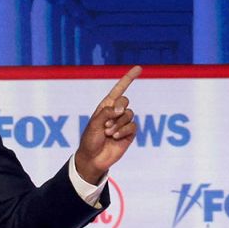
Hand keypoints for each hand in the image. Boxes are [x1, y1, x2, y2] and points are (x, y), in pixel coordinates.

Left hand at [75, 66, 141, 184]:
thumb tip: (121, 109)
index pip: (119, 89)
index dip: (128, 78)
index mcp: (106, 106)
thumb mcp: (94, 123)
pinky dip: (123, 131)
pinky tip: (115, 137)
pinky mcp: (129, 134)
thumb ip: (107, 112)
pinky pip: (132, 126)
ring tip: (108, 133)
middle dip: (118, 108)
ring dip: (118, 124)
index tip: (139, 68)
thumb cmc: (90, 140)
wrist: (93, 159)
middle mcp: (116, 113)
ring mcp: (123, 123)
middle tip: (107, 121)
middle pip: (125, 101)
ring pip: (129, 115)